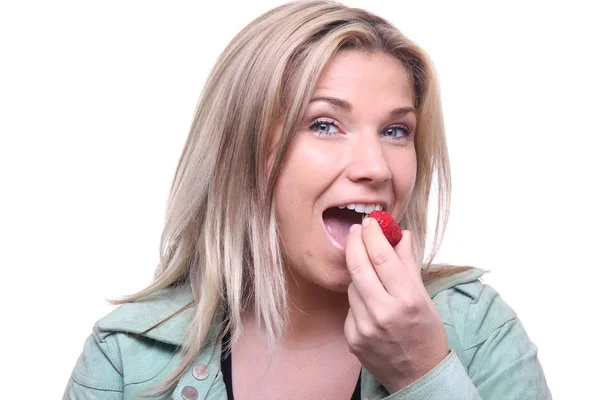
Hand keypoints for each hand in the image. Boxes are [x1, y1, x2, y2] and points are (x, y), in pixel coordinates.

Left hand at [344, 217, 449, 393]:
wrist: (418, 376)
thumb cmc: (426, 333)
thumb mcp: (424, 297)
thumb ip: (409, 264)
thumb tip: (401, 234)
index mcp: (407, 300)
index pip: (382, 257)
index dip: (372, 235)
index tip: (369, 221)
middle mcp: (384, 313)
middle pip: (358, 266)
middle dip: (354, 243)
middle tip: (355, 230)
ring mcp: (365, 328)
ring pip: (352, 286)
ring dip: (358, 274)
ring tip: (371, 275)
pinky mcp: (352, 338)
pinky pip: (349, 307)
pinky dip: (358, 299)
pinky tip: (370, 303)